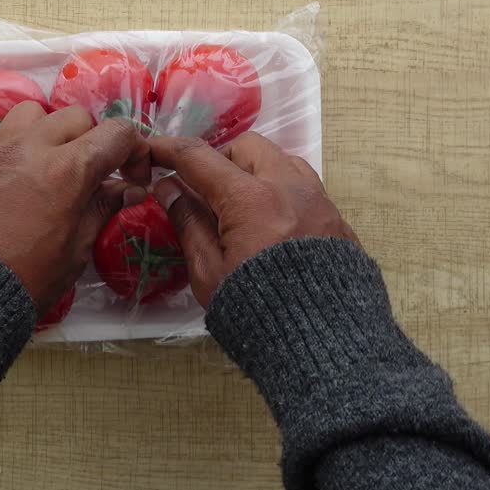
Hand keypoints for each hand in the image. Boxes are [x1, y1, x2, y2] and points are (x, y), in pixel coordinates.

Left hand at [0, 102, 149, 312]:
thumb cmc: (31, 277)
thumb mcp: (79, 248)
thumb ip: (103, 208)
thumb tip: (129, 189)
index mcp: (69, 168)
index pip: (116, 133)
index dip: (133, 151)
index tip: (131, 177)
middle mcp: (32, 148)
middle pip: (75, 117)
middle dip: (93, 139)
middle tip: (93, 174)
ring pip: (28, 113)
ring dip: (46, 130)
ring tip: (48, 162)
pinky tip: (4, 168)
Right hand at [149, 132, 357, 306]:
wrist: (323, 344)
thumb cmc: (257, 312)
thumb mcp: (208, 272)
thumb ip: (188, 222)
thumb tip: (169, 188)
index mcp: (249, 199)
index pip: (200, 158)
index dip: (170, 150)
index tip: (154, 150)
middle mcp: (287, 187)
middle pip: (247, 146)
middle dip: (220, 158)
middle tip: (205, 190)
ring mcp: (317, 199)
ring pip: (280, 160)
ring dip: (254, 170)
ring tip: (240, 204)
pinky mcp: (335, 217)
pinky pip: (304, 186)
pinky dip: (280, 190)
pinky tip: (271, 223)